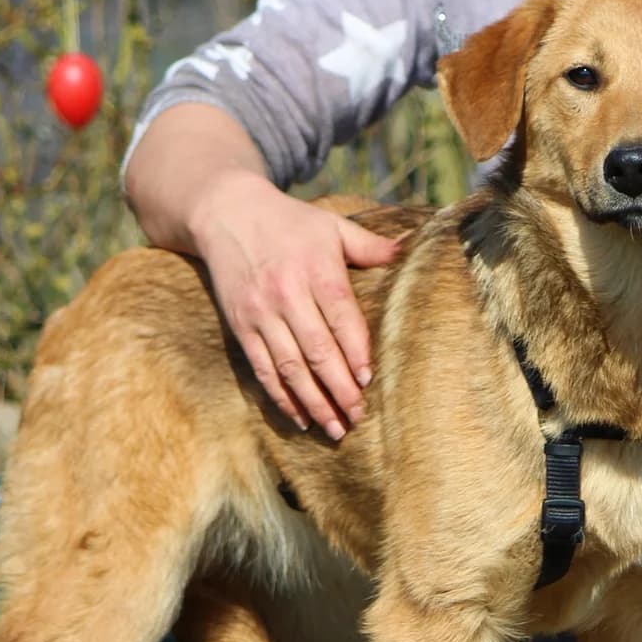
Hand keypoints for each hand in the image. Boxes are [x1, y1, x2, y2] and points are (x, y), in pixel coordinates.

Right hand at [191, 170, 399, 438]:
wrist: (227, 213)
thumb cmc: (290, 222)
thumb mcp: (332, 226)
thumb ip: (371, 245)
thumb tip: (414, 244)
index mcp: (316, 269)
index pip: (341, 318)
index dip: (355, 352)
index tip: (368, 380)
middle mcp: (287, 294)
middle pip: (317, 350)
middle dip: (339, 388)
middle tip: (358, 416)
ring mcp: (261, 313)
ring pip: (290, 367)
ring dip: (313, 401)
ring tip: (335, 428)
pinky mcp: (241, 325)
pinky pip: (263, 369)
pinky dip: (281, 397)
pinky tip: (300, 418)